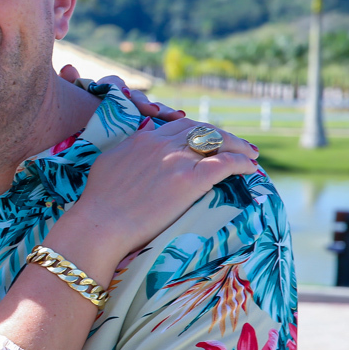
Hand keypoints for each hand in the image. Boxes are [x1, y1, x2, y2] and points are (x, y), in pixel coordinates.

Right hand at [55, 118, 258, 265]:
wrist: (99, 223)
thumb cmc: (97, 201)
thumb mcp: (109, 162)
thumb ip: (129, 149)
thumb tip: (140, 143)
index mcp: (143, 138)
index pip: (179, 126)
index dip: (199, 131)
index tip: (208, 140)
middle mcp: (161, 143)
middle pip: (202, 129)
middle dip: (223, 135)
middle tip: (237, 145)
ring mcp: (176, 160)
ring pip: (218, 141)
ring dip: (238, 145)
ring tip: (250, 154)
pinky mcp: (189, 180)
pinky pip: (225, 163)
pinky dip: (242, 163)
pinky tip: (250, 168)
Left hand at [60, 64, 184, 120]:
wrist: (80, 132)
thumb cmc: (75, 113)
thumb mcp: (70, 101)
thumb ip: (70, 85)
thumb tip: (69, 67)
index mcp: (105, 90)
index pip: (113, 84)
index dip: (117, 88)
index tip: (123, 94)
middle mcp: (122, 98)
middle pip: (135, 97)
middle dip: (144, 103)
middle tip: (153, 110)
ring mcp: (134, 111)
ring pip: (150, 107)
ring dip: (163, 110)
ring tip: (176, 115)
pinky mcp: (143, 124)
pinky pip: (158, 120)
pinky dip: (169, 118)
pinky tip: (181, 117)